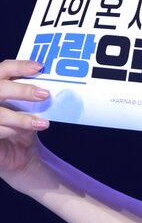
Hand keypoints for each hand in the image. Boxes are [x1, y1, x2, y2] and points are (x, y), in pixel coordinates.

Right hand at [0, 60, 49, 180]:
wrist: (19, 156)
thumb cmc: (22, 128)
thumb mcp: (29, 110)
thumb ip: (35, 96)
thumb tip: (56, 84)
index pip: (3, 69)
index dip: (19, 66)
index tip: (39, 68)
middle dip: (21, 90)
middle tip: (44, 94)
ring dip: (21, 118)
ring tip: (41, 123)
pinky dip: (13, 130)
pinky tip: (25, 133)